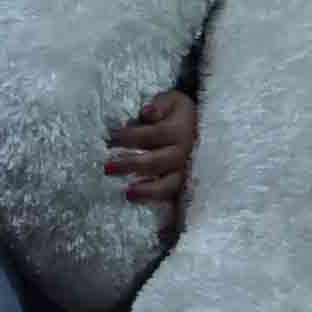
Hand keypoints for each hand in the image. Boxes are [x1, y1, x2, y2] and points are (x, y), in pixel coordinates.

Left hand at [105, 89, 198, 235]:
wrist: (204, 126)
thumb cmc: (179, 113)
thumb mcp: (172, 100)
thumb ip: (159, 105)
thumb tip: (146, 113)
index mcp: (179, 131)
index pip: (151, 135)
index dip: (130, 137)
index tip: (110, 138)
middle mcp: (184, 153)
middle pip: (156, 162)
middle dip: (131, 165)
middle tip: (107, 168)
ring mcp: (185, 172)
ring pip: (169, 185)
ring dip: (148, 190)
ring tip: (128, 194)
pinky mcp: (185, 185)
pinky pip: (175, 198)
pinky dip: (163, 206)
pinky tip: (148, 211)